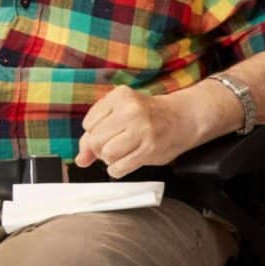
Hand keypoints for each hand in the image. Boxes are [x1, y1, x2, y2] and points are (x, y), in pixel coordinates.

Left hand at [76, 86, 203, 177]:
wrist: (183, 118)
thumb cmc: (148, 116)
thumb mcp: (119, 115)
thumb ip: (94, 135)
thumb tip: (80, 159)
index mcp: (120, 96)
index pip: (88, 124)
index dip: (95, 132)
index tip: (110, 130)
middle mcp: (131, 110)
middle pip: (95, 140)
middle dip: (100, 148)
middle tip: (115, 144)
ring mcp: (142, 129)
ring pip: (106, 154)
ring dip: (110, 159)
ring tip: (122, 151)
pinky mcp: (150, 148)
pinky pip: (119, 167)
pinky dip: (117, 169)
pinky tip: (127, 160)